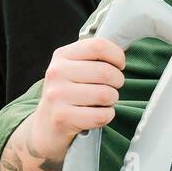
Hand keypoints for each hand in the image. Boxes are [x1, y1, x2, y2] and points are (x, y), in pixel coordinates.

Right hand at [32, 37, 127, 158]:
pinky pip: (102, 115)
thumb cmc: (70, 94)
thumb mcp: (76, 68)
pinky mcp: (62, 117)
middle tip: (110, 88)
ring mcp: (57, 95)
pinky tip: (94, 115)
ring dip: (111, 101)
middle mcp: (56, 72)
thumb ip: (96, 56)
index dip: (117, 56)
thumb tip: (126, 43)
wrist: (45, 127)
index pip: (98, 46)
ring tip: (100, 102)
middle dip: (117, 82)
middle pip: (107, 72)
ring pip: (107, 94)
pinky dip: (106, 116)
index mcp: (62, 55)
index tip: (118, 66)